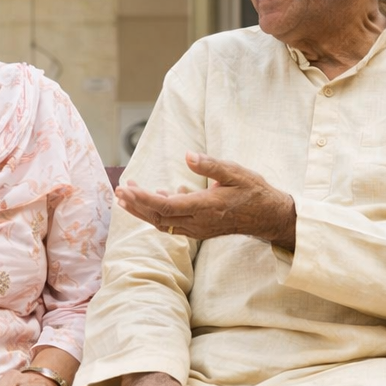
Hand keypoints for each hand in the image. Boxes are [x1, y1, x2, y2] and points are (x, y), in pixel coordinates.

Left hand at [115, 153, 295, 247]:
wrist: (268, 216)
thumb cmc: (253, 191)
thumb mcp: (235, 172)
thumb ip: (210, 165)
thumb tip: (188, 155)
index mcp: (204, 207)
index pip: (165, 206)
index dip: (143, 199)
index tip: (126, 190)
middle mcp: (198, 222)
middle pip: (158, 218)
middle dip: (135, 205)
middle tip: (118, 190)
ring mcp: (198, 229)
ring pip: (162, 223)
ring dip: (142, 210)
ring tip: (126, 196)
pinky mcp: (199, 229)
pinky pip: (172, 224)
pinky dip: (158, 213)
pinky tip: (155, 196)